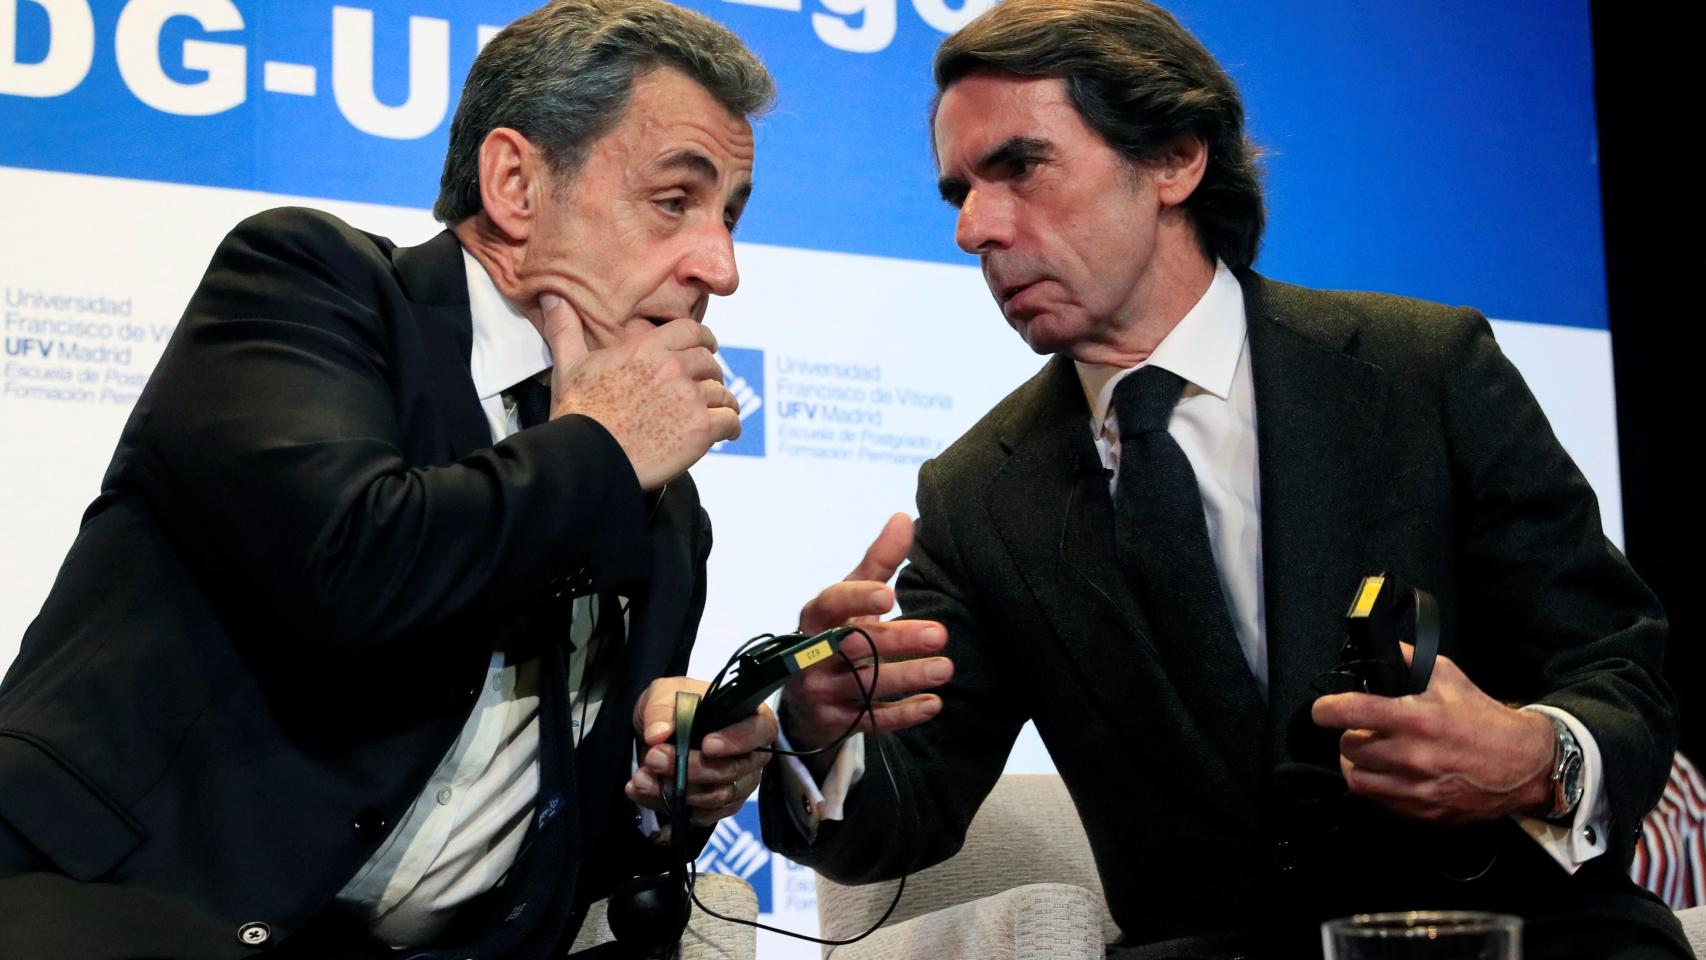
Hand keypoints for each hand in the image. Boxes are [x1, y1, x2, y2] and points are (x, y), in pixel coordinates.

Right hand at [539, 294, 739, 489]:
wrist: (589, 456)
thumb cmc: (578, 413)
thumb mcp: (569, 365)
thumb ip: (567, 329)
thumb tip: (553, 298)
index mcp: (648, 349)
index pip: (692, 332)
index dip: (703, 340)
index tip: (707, 348)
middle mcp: (674, 368)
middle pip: (710, 363)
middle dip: (711, 374)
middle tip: (707, 387)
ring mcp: (690, 398)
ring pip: (723, 393)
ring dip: (722, 403)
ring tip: (718, 413)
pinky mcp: (701, 429)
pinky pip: (730, 421)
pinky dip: (730, 427)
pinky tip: (725, 433)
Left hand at [626, 677, 776, 826]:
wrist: (660, 731)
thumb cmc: (675, 706)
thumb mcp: (663, 694)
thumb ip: (661, 709)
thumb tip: (658, 733)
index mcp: (751, 718)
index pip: (759, 732)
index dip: (736, 741)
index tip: (707, 745)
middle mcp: (751, 755)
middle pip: (733, 770)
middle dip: (692, 768)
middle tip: (655, 757)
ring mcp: (739, 784)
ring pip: (716, 797)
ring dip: (677, 790)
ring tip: (642, 778)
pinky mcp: (719, 807)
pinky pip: (701, 815)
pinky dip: (670, 806)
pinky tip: (643, 792)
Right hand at [779, 513, 950, 766]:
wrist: (805, 692)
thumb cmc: (836, 630)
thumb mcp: (850, 595)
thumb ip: (878, 561)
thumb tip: (905, 517)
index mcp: (815, 617)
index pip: (832, 604)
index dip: (858, 600)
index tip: (889, 596)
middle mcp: (810, 654)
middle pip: (852, 646)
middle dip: (896, 640)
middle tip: (939, 633)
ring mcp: (820, 691)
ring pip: (864, 686)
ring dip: (907, 677)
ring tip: (945, 668)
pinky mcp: (834, 722)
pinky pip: (869, 720)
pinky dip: (902, 714)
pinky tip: (934, 704)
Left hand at [1311, 643, 1555, 823]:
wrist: (1524, 765)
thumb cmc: (1485, 720)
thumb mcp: (1449, 678)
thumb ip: (1409, 662)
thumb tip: (1379, 651)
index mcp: (1416, 719)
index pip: (1350, 712)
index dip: (1326, 709)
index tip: (1323, 710)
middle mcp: (1412, 756)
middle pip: (1348, 748)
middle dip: (1349, 736)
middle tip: (1363, 730)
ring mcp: (1417, 789)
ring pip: (1357, 779)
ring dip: (1358, 765)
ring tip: (1371, 754)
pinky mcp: (1423, 812)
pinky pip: (1379, 802)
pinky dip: (1378, 786)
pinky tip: (1391, 773)